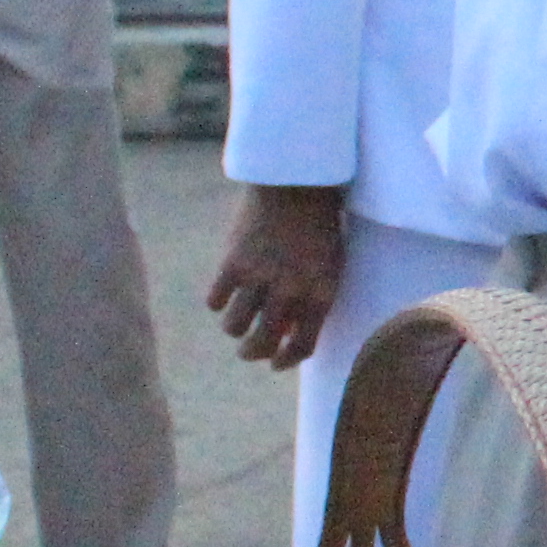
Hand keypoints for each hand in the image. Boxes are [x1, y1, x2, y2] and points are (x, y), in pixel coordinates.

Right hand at [202, 179, 347, 369]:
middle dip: (252, 353)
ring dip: (235, 329)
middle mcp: (291, 291)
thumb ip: (314, 298)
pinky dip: (219, 303)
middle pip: (262, 344)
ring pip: (235, 326)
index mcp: (321, 294)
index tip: (276, 364)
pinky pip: (216, 301)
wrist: (297, 183)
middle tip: (248, 351)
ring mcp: (260, 278)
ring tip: (238, 322)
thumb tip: (288, 333)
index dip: (286, 361)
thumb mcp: (331, 264)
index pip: (301, 347)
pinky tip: (225, 296)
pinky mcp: (232, 263)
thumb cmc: (319, 226)